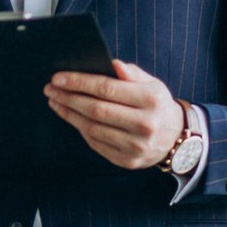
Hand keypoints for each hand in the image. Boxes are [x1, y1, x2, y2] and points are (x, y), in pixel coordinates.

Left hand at [45, 59, 183, 169]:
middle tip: (50, 89)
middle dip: (69, 98)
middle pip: (96, 110)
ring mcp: (136, 146)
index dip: (79, 82)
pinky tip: (71, 117)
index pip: (107, 88)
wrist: (176, 138)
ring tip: (56, 102)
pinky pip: (96, 144)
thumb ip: (132, 73)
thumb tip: (111, 65)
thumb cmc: (157, 105)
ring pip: (93, 128)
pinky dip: (81, 130)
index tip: (58, 78)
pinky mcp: (128, 161)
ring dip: (69, 114)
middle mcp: (145, 124)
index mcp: (151, 100)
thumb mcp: (152, 83)